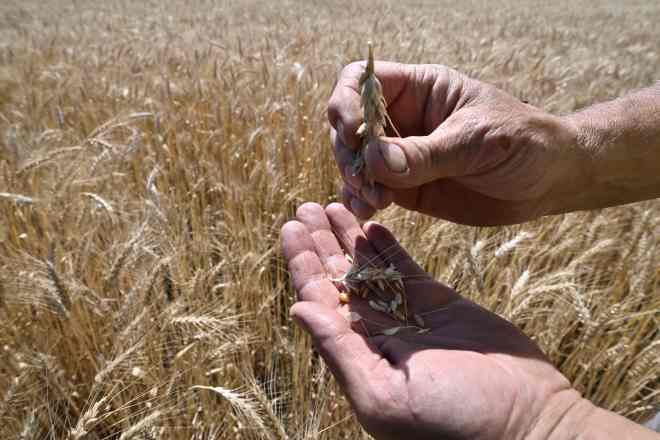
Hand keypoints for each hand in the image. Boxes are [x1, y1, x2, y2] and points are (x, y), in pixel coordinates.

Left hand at [283, 202, 581, 439]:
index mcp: (357, 355)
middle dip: (320, 244)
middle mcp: (377, 331)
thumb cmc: (451, 423)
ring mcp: (407, 314)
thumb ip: (340, 352)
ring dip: (349, 237)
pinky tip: (371, 223)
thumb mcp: (383, 395)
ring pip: (369, 267)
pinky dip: (387, 246)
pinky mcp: (438, 301)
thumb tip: (297, 310)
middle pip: (338, 278)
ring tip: (330, 204)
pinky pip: (405, 267)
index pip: (320, 301)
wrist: (524, 421)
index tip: (290, 229)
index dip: (303, 265)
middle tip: (302, 208)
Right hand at [328, 62, 580, 224]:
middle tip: (367, 179)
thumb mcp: (476, 142)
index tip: (353, 133)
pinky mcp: (406, 188)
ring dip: (354, 180)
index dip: (347, 102)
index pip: (362, 80)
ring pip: (356, 161)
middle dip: (350, 151)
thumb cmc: (521, 143)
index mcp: (420, 89)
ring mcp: (402, 155)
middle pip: (349, 124)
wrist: (549, 181)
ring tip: (373, 201)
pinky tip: (368, 211)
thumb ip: (425, 153)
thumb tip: (374, 162)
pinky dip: (362, 201)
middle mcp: (404, 119)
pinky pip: (371, 191)